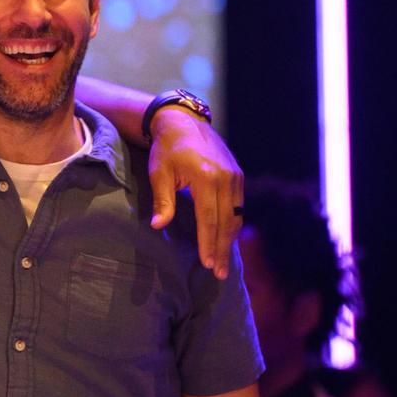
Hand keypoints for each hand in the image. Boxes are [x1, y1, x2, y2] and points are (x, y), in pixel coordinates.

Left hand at [147, 107, 243, 279]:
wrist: (184, 122)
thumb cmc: (167, 150)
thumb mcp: (159, 173)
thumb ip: (162, 200)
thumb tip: (158, 226)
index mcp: (206, 177)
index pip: (209, 219)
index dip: (209, 243)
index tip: (207, 264)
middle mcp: (226, 178)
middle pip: (226, 222)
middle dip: (222, 249)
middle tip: (218, 273)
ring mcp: (235, 176)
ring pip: (236, 216)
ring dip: (230, 240)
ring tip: (223, 262)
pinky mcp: (238, 175)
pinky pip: (238, 206)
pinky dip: (233, 225)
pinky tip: (226, 239)